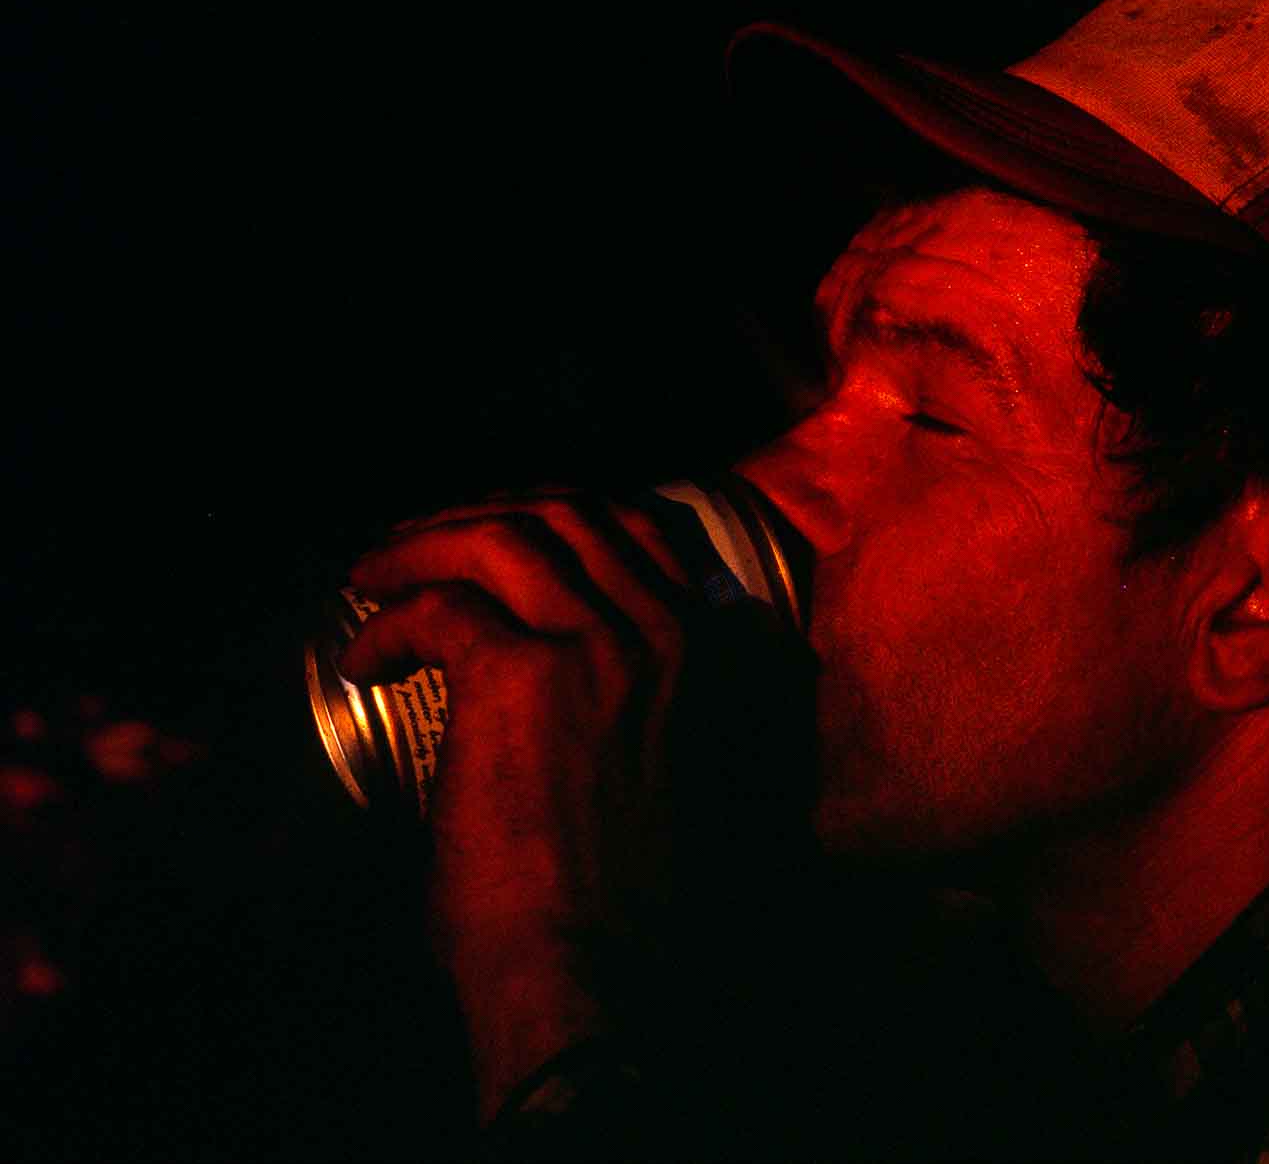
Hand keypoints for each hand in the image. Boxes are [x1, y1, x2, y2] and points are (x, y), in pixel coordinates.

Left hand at [336, 490, 690, 1117]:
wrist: (592, 965)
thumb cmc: (614, 896)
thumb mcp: (650, 767)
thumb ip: (625, 702)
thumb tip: (545, 679)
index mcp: (695, 652)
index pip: (631, 528)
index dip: (547, 516)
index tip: (487, 534)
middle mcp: (656, 632)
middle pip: (563, 514)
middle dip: (478, 514)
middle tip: (413, 545)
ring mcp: (593, 647)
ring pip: (500, 538)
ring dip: (422, 546)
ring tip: (373, 576)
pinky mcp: (518, 678)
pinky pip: (438, 607)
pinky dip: (388, 623)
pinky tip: (363, 661)